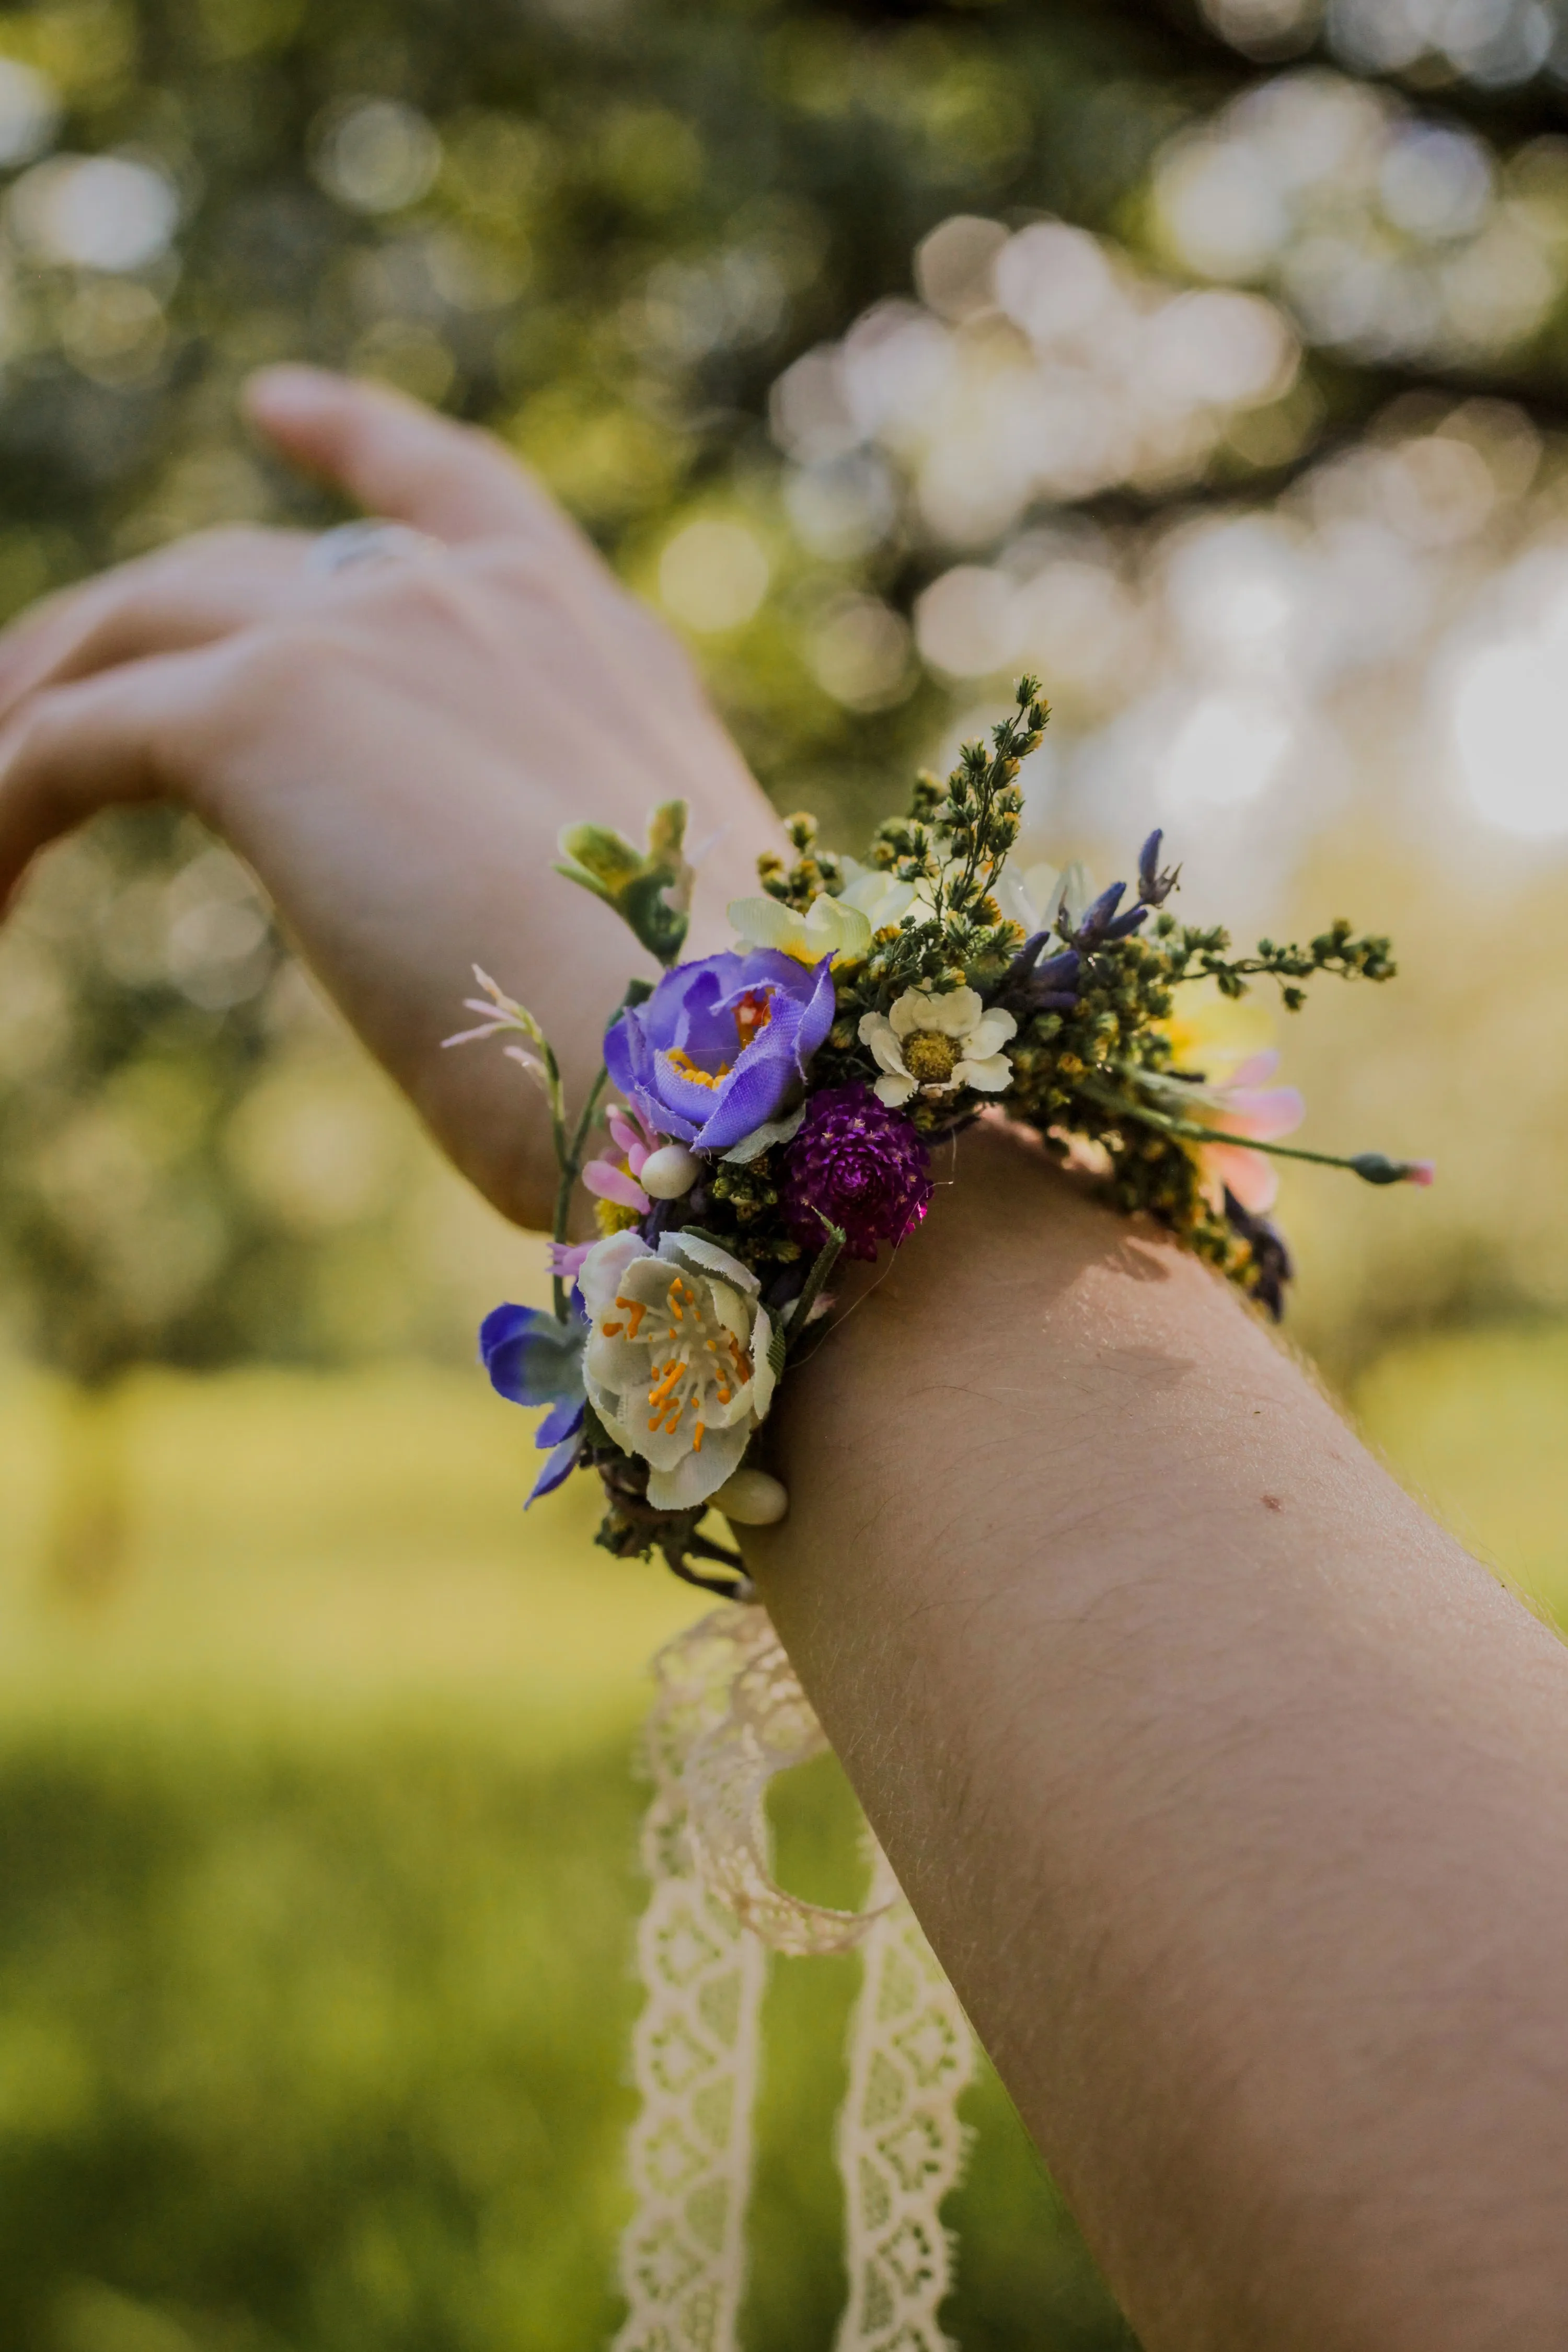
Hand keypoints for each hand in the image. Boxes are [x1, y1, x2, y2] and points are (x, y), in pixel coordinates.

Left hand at [0, 366, 777, 1228]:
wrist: (717, 1072)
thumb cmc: (709, 1071)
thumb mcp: (628, 938)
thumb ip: (550, 881)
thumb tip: (480, 956)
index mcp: (588, 652)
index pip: (454, 498)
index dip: (358, 440)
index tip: (277, 403)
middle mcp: (476, 609)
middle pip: (228, 579)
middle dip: (118, 641)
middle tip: (29, 707)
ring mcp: (364, 636)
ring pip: (124, 640)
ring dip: (28, 725)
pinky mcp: (254, 710)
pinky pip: (57, 745)